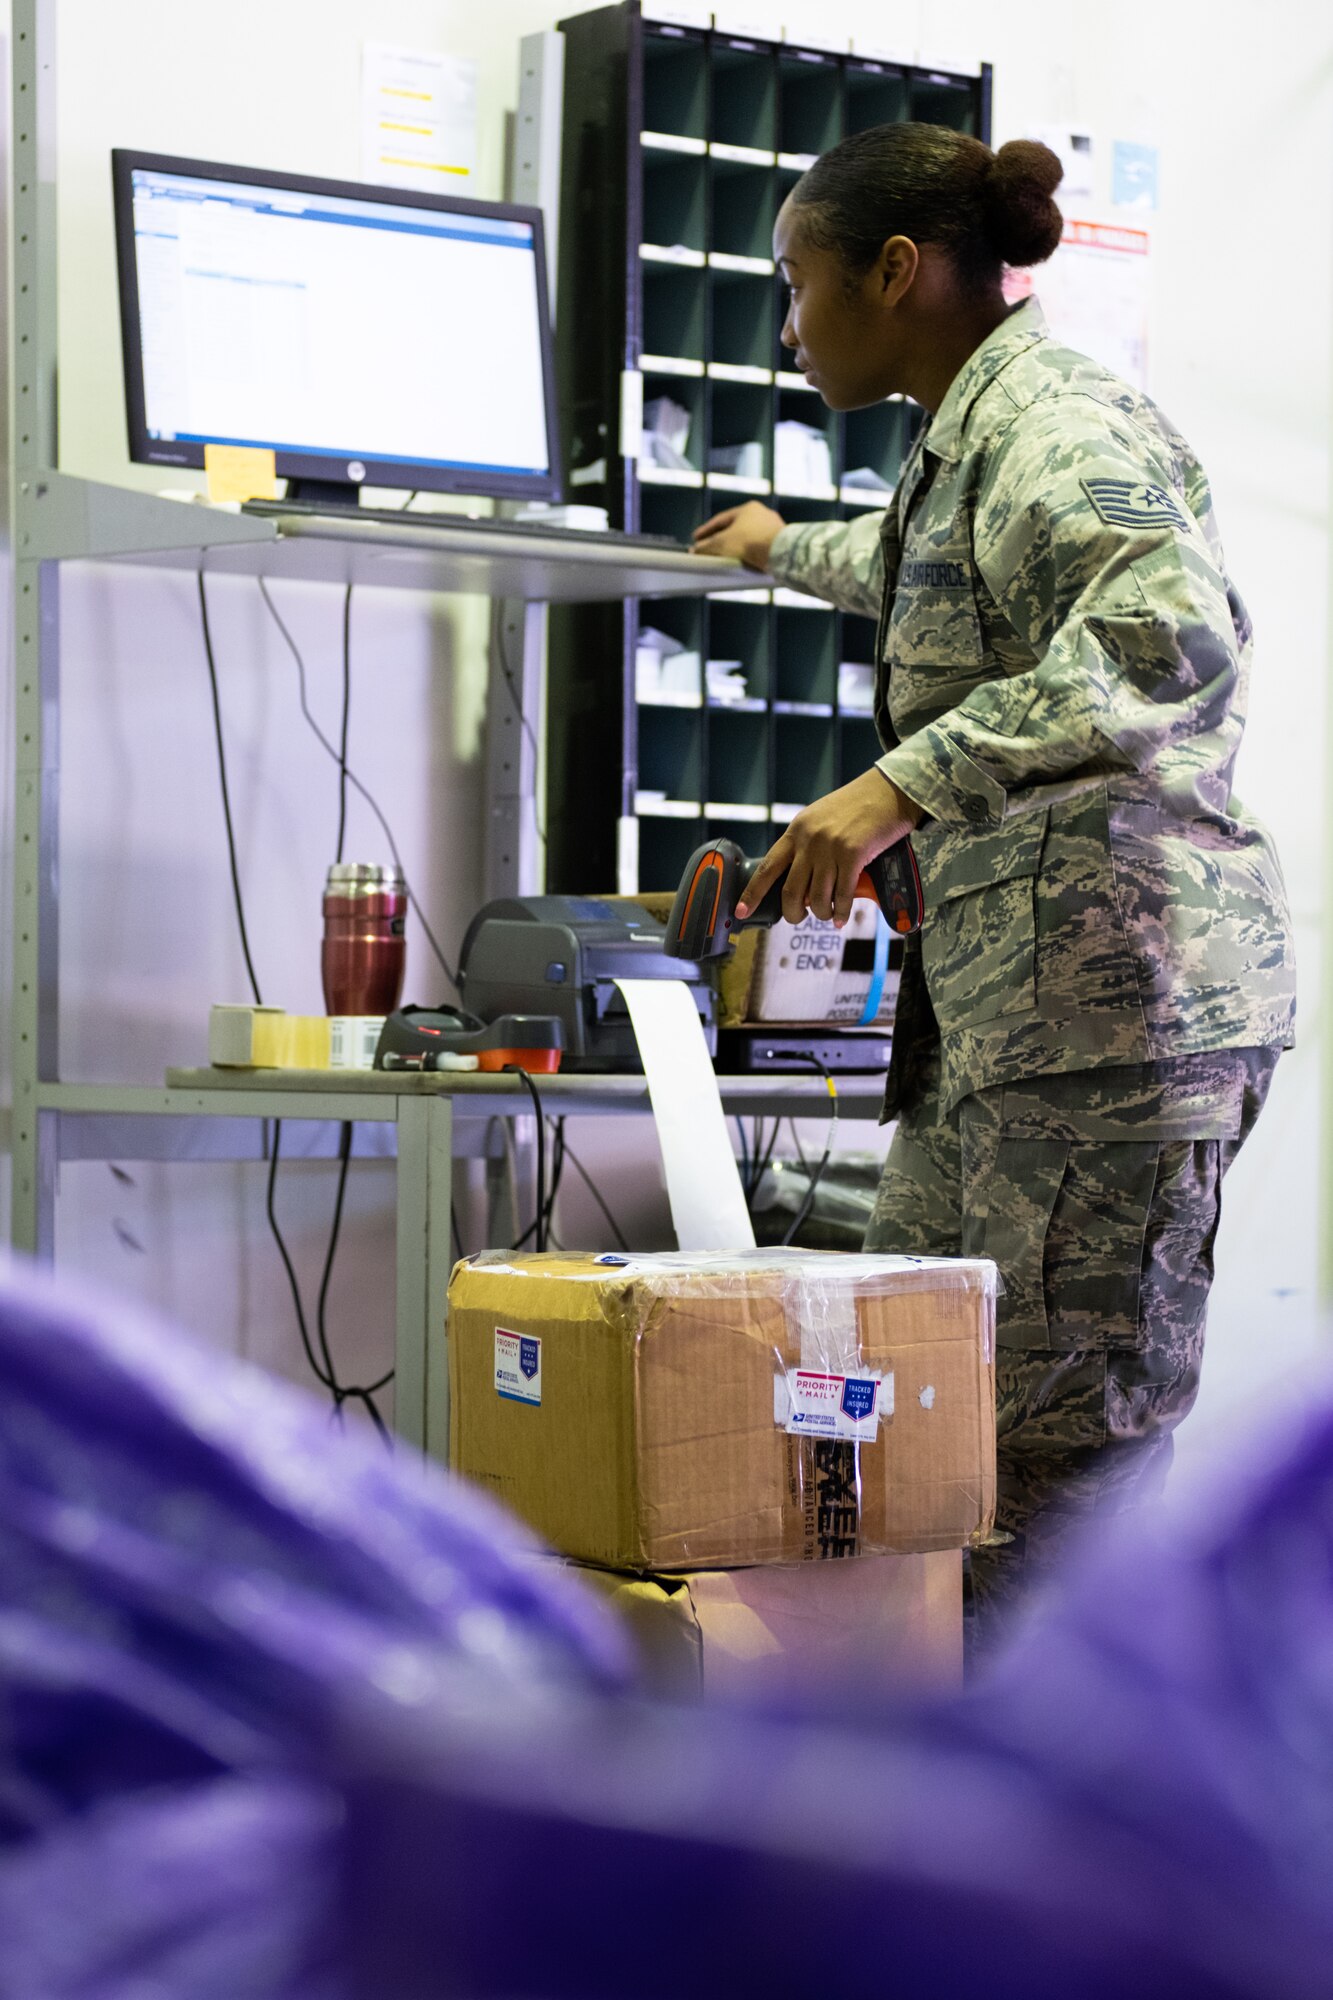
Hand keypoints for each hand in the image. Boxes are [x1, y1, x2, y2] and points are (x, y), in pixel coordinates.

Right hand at [691, 501, 785, 571]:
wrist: (780, 553)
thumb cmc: (750, 543)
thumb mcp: (722, 544)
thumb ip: (706, 547)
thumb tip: (694, 551)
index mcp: (748, 508)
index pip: (721, 519)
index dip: (706, 530)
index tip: (696, 539)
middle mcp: (763, 514)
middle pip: (735, 529)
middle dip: (720, 539)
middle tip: (708, 549)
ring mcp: (774, 528)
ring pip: (749, 539)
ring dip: (735, 548)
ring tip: (723, 558)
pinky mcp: (781, 543)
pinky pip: (760, 548)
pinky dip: (749, 554)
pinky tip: (743, 563)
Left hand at [737, 769, 922, 926]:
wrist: (888, 791)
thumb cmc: (857, 807)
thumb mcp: (820, 819)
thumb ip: (807, 844)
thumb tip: (801, 881)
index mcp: (796, 831)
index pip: (767, 867)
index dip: (752, 893)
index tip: (741, 910)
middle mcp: (809, 840)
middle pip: (790, 891)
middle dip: (792, 913)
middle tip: (799, 918)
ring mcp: (830, 847)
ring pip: (816, 897)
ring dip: (821, 913)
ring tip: (827, 915)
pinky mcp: (853, 854)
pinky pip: (842, 895)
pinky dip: (841, 912)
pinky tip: (841, 918)